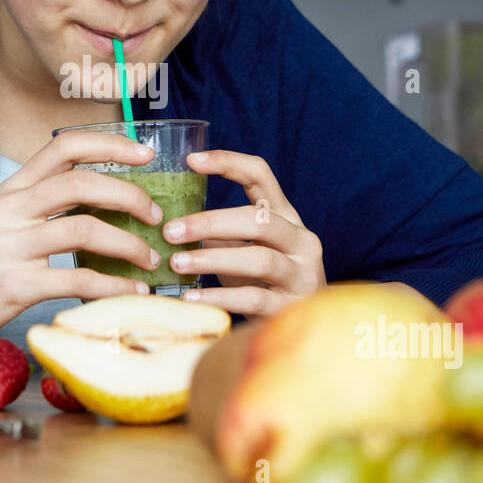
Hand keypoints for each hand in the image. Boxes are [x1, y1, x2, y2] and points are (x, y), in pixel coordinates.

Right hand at [0, 130, 163, 354]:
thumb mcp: (1, 222)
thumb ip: (41, 205)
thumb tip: (102, 199)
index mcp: (12, 190)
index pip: (64, 145)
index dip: (110, 143)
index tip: (146, 154)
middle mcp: (11, 211)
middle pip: (82, 183)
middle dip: (130, 195)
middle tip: (156, 215)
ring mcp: (11, 247)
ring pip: (85, 229)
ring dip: (129, 245)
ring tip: (149, 259)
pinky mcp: (15, 285)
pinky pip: (77, 279)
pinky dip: (113, 286)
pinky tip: (132, 293)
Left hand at [162, 149, 324, 316]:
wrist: (311, 322)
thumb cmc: (268, 281)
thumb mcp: (250, 249)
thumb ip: (221, 234)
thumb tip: (172, 225)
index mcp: (286, 216)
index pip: (261, 175)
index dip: (228, 162)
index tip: (192, 160)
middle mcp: (300, 239)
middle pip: (257, 220)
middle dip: (210, 223)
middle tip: (171, 231)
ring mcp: (301, 273)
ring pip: (259, 259)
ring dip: (212, 259)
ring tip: (177, 263)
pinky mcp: (293, 306)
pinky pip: (254, 298)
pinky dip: (220, 297)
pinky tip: (192, 298)